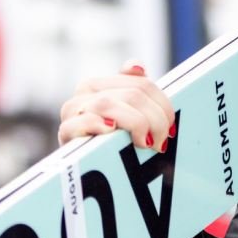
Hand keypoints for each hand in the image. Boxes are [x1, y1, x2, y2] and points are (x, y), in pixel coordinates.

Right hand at [57, 60, 175, 152]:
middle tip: (161, 142)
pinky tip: (111, 132)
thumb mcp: (126, 117)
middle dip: (155, 120)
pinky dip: (100, 124)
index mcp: (103, 83)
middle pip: (132, 95)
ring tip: (144, 144)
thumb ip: (133, 91)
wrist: (80, 171)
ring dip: (135, 124)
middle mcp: (86, 91)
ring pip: (109, 103)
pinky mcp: (66, 130)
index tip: (171, 127)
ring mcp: (73, 110)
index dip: (163, 105)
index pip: (142, 84)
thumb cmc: (108, 143)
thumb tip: (137, 66)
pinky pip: (84, 120)